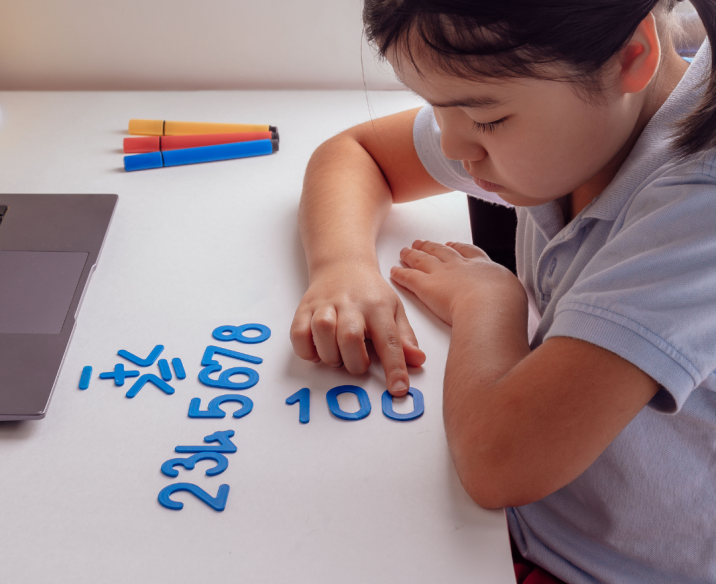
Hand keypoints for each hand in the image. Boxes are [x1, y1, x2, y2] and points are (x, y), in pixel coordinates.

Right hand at [290, 263, 425, 395]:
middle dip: (355, 362)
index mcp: (378, 306)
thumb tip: (418, 361)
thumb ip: (405, 338)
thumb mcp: (394, 310)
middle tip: (359, 363)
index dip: (394, 367)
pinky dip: (307, 350)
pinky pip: (299, 334)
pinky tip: (319, 350)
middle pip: (350, 337)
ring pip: (322, 332)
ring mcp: (325, 305)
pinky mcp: (304, 308)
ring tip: (339, 355)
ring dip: (331, 355)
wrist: (343, 263)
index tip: (398, 388)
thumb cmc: (370, 293)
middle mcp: (350, 303)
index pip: (389, 339)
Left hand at [390, 240, 522, 325]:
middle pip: (442, 252)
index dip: (459, 248)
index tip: (452, 245)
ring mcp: (443, 274)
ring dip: (413, 254)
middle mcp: (461, 267)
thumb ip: (506, 295)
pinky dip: (400, 273)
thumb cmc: (505, 305)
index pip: (470, 253)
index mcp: (484, 268)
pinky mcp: (426, 287)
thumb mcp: (513, 295)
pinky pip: (409, 277)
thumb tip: (506, 302)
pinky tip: (394, 271)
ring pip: (423, 260)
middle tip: (421, 243)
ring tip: (405, 251)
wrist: (490, 306)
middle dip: (431, 246)